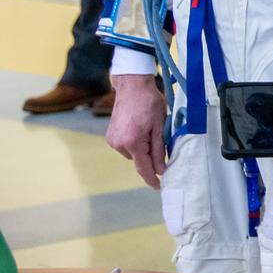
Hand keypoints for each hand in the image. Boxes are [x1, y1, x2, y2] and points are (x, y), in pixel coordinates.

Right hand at [105, 74, 167, 188]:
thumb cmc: (149, 102)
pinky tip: (140, 127)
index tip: (159, 187)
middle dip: (150, 155)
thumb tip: (161, 170)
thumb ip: (159, 150)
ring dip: (142, 147)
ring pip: (133, 152)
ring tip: (148, 127)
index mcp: (132, 142)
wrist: (132, 85)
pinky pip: (126, 145)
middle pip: (139, 159)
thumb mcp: (160, 126)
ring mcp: (112, 140)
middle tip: (158, 136)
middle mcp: (118, 144)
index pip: (143, 167)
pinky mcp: (110, 135)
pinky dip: (135, 142)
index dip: (152, 179)